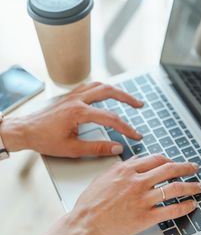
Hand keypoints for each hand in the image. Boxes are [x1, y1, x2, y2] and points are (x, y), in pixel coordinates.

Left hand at [0, 82, 142, 156]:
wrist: (25, 130)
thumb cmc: (44, 139)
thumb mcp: (71, 149)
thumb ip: (96, 148)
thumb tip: (116, 147)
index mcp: (78, 112)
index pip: (110, 118)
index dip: (126, 128)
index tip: (135, 135)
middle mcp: (77, 100)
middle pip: (108, 91)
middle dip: (127, 98)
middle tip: (139, 105)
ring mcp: (73, 95)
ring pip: (99, 85)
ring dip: (116, 90)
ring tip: (127, 98)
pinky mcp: (69, 96)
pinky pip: (89, 86)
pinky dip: (102, 88)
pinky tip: (105, 93)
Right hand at [70, 155, 200, 234]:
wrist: (85, 223)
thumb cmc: (90, 202)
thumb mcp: (103, 176)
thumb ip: (121, 167)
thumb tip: (135, 160)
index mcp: (126, 170)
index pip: (155, 159)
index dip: (168, 160)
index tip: (173, 162)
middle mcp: (137, 181)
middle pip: (169, 169)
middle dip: (185, 167)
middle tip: (193, 168)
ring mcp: (142, 199)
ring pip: (174, 188)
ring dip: (190, 186)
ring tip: (198, 186)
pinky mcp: (145, 217)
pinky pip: (171, 210)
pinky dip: (184, 207)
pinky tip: (191, 205)